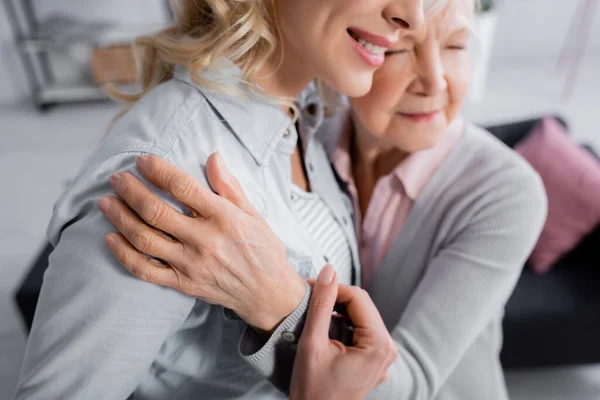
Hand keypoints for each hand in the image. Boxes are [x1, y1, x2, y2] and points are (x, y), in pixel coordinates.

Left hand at [98, 153, 305, 331]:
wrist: (267, 292)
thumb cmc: (263, 249)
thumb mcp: (253, 214)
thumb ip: (229, 187)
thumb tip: (213, 157)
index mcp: (223, 218)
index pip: (183, 188)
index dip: (158, 171)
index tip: (142, 161)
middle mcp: (204, 240)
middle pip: (156, 211)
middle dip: (130, 191)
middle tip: (116, 179)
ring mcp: (190, 264)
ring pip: (144, 239)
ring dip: (120, 218)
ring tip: (106, 202)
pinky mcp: (182, 284)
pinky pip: (145, 270)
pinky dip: (124, 254)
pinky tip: (110, 238)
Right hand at [290, 266, 397, 399]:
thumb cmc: (313, 391)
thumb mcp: (312, 344)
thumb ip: (322, 305)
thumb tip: (329, 270)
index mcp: (379, 344)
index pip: (358, 296)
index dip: (332, 287)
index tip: (309, 287)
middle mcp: (388, 348)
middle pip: (361, 305)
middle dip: (335, 297)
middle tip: (309, 297)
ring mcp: (383, 355)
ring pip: (360, 315)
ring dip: (338, 309)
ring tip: (315, 312)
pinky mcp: (375, 360)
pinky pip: (361, 329)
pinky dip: (343, 323)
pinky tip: (325, 328)